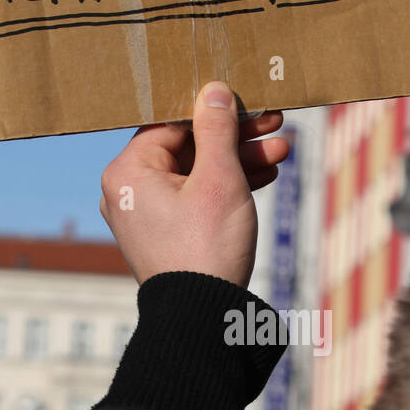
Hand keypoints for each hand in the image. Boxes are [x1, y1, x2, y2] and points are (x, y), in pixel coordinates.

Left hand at [100, 82, 289, 288]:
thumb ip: (217, 131)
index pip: (173, 123)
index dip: (216, 110)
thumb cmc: (206, 248)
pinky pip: (196, 199)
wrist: (202, 318)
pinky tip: (264, 176)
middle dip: (236, 139)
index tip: (251, 103)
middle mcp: (128, 191)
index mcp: (128, 172)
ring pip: (197, 174)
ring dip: (239, 162)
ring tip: (281, 152)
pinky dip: (226, 189)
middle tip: (276, 124)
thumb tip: (212, 90)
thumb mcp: (219, 180)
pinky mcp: (165, 235)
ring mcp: (145, 215)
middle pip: (188, 147)